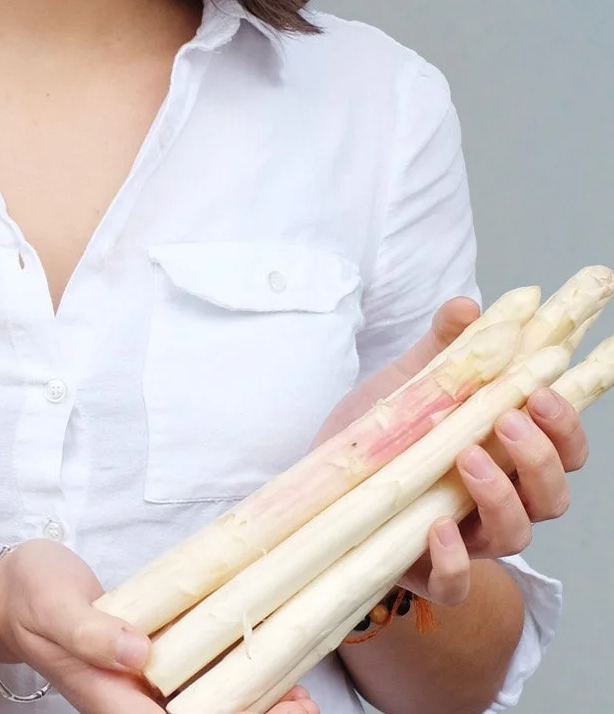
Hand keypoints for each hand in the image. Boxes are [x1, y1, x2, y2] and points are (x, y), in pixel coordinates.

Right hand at [0, 539, 318, 711]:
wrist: (16, 592)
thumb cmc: (34, 595)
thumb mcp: (56, 606)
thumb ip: (91, 633)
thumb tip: (138, 654)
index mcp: (110, 698)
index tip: (275, 712)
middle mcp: (133, 702)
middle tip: (305, 707)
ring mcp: (144, 687)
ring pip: (207, 707)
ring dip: (255, 706)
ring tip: (304, 699)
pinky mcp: (154, 665)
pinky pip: (202, 682)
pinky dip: (239, 680)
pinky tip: (271, 672)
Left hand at [313, 299, 588, 607]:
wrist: (324, 479)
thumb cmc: (384, 432)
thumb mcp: (413, 381)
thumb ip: (446, 346)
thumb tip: (468, 306)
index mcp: (507, 455)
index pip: (563, 448)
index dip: (565, 424)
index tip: (543, 390)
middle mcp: (499, 502)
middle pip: (551, 495)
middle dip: (540, 457)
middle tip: (508, 421)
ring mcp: (467, 540)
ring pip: (515, 535)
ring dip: (502, 498)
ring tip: (468, 459)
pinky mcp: (426, 571)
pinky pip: (455, 584)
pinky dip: (454, 561)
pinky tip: (438, 527)